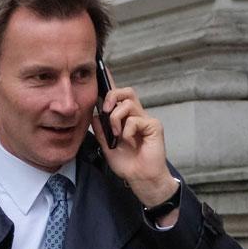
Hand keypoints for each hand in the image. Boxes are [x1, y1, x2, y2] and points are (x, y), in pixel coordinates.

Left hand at [100, 83, 178, 209]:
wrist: (141, 179)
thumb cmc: (128, 165)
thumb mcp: (107, 147)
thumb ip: (101, 130)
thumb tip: (94, 114)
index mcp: (126, 119)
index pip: (119, 97)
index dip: (111, 83)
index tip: (102, 69)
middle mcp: (137, 116)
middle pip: (126, 91)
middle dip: (112, 96)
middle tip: (106, 111)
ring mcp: (146, 120)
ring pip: (128, 103)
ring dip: (116, 118)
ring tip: (117, 135)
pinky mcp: (154, 126)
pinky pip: (135, 119)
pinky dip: (127, 131)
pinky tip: (128, 142)